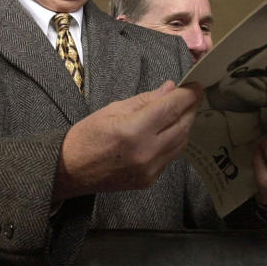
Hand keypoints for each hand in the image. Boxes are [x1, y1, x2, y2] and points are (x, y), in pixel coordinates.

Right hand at [54, 81, 201, 199]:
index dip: (188, 95)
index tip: (195, 85)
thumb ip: (145, 100)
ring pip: (181, 143)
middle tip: (192, 96)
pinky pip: (171, 156)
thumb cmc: (87, 136)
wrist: (70, 170)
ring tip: (181, 112)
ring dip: (184, 125)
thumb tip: (170, 88)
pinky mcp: (150, 180)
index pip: (171, 108)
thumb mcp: (113, 109)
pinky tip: (168, 132)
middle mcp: (146, 152)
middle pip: (182, 126)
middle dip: (190, 108)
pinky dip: (174, 141)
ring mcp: (150, 169)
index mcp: (133, 130)